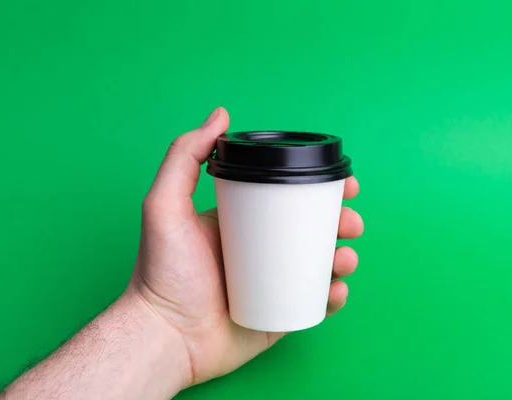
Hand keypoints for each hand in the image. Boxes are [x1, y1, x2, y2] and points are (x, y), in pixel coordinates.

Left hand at [129, 107, 363, 386]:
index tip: (344, 185)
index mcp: (243, 223)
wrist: (164, 336)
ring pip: (320, 265)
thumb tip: (221, 115)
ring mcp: (272, 283)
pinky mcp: (280, 315)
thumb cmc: (162, 272)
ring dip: (344, 257)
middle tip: (349, 224)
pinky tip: (335, 290)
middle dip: (341, 223)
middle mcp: (260, 250)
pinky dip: (334, 296)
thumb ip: (184, 156)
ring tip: (343, 260)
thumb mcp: (165, 205)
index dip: (320, 188)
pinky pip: (316, 303)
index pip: (288, 198)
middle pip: (312, 230)